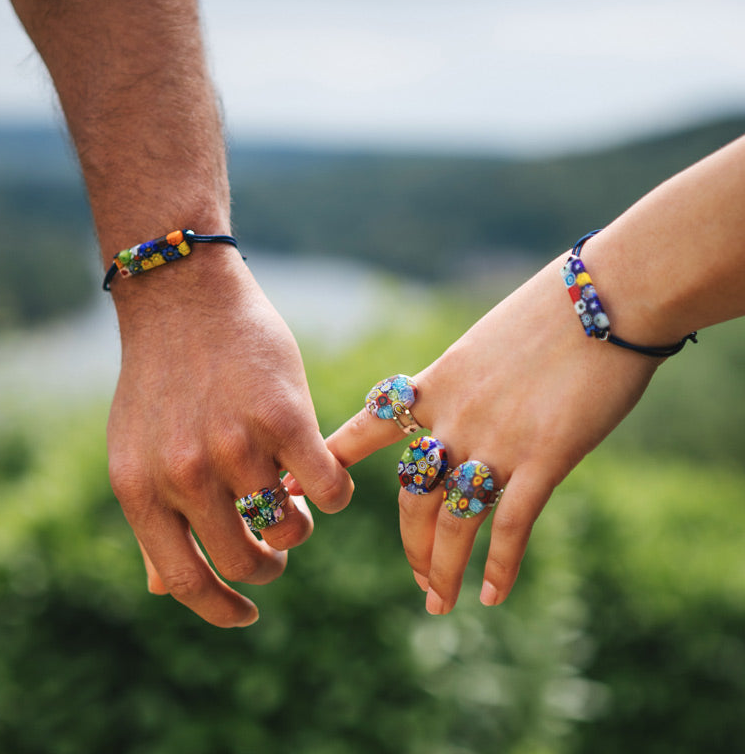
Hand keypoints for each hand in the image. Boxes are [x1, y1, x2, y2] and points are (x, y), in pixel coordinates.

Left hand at [107, 249, 353, 626]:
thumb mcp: (136, 451)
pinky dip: (334, 494)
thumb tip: (163, 589)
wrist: (183, 298)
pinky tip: (326, 478)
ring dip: (300, 525)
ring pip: (291, 526)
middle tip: (277, 548)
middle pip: (244, 561)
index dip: (220, 610)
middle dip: (269, 565)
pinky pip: (328, 489)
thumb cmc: (163, 380)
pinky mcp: (285, 417)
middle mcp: (185, 475)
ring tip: (294, 502)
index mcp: (141, 489)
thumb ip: (153, 518)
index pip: (183, 582)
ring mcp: (236, 446)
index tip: (246, 614)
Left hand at [322, 254, 658, 613]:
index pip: (366, 429)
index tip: (293, 487)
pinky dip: (499, 565)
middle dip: (413, 546)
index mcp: (435, 386)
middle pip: (414, 498)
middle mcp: (455, 419)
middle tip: (419, 579)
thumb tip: (460, 404)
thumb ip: (464, 384)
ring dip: (443, 569)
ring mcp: (497, 440)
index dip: (330, 462)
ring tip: (439, 603)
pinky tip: (491, 596)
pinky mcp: (546, 456)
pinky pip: (511, 523)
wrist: (605, 296)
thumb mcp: (486, 343)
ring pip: (454, 522)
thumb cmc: (550, 313)